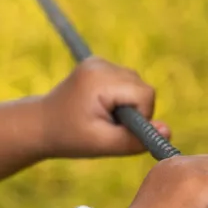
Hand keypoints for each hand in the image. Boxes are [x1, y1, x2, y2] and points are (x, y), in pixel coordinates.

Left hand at [40, 56, 170, 157]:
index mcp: (100, 80)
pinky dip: (120, 98)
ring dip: (127, 105)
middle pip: (143, 88)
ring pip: (137, 85)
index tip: (118, 129)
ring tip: (101, 118)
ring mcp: (99, 62)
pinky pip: (126, 82)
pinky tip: (100, 107)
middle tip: (107, 125)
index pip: (144, 95)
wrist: (40, 124)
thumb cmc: (69, 137)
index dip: (140, 117)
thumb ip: (136, 139)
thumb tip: (168, 130)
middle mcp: (101, 64)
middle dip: (134, 111)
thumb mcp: (102, 145)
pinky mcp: (99, 65)